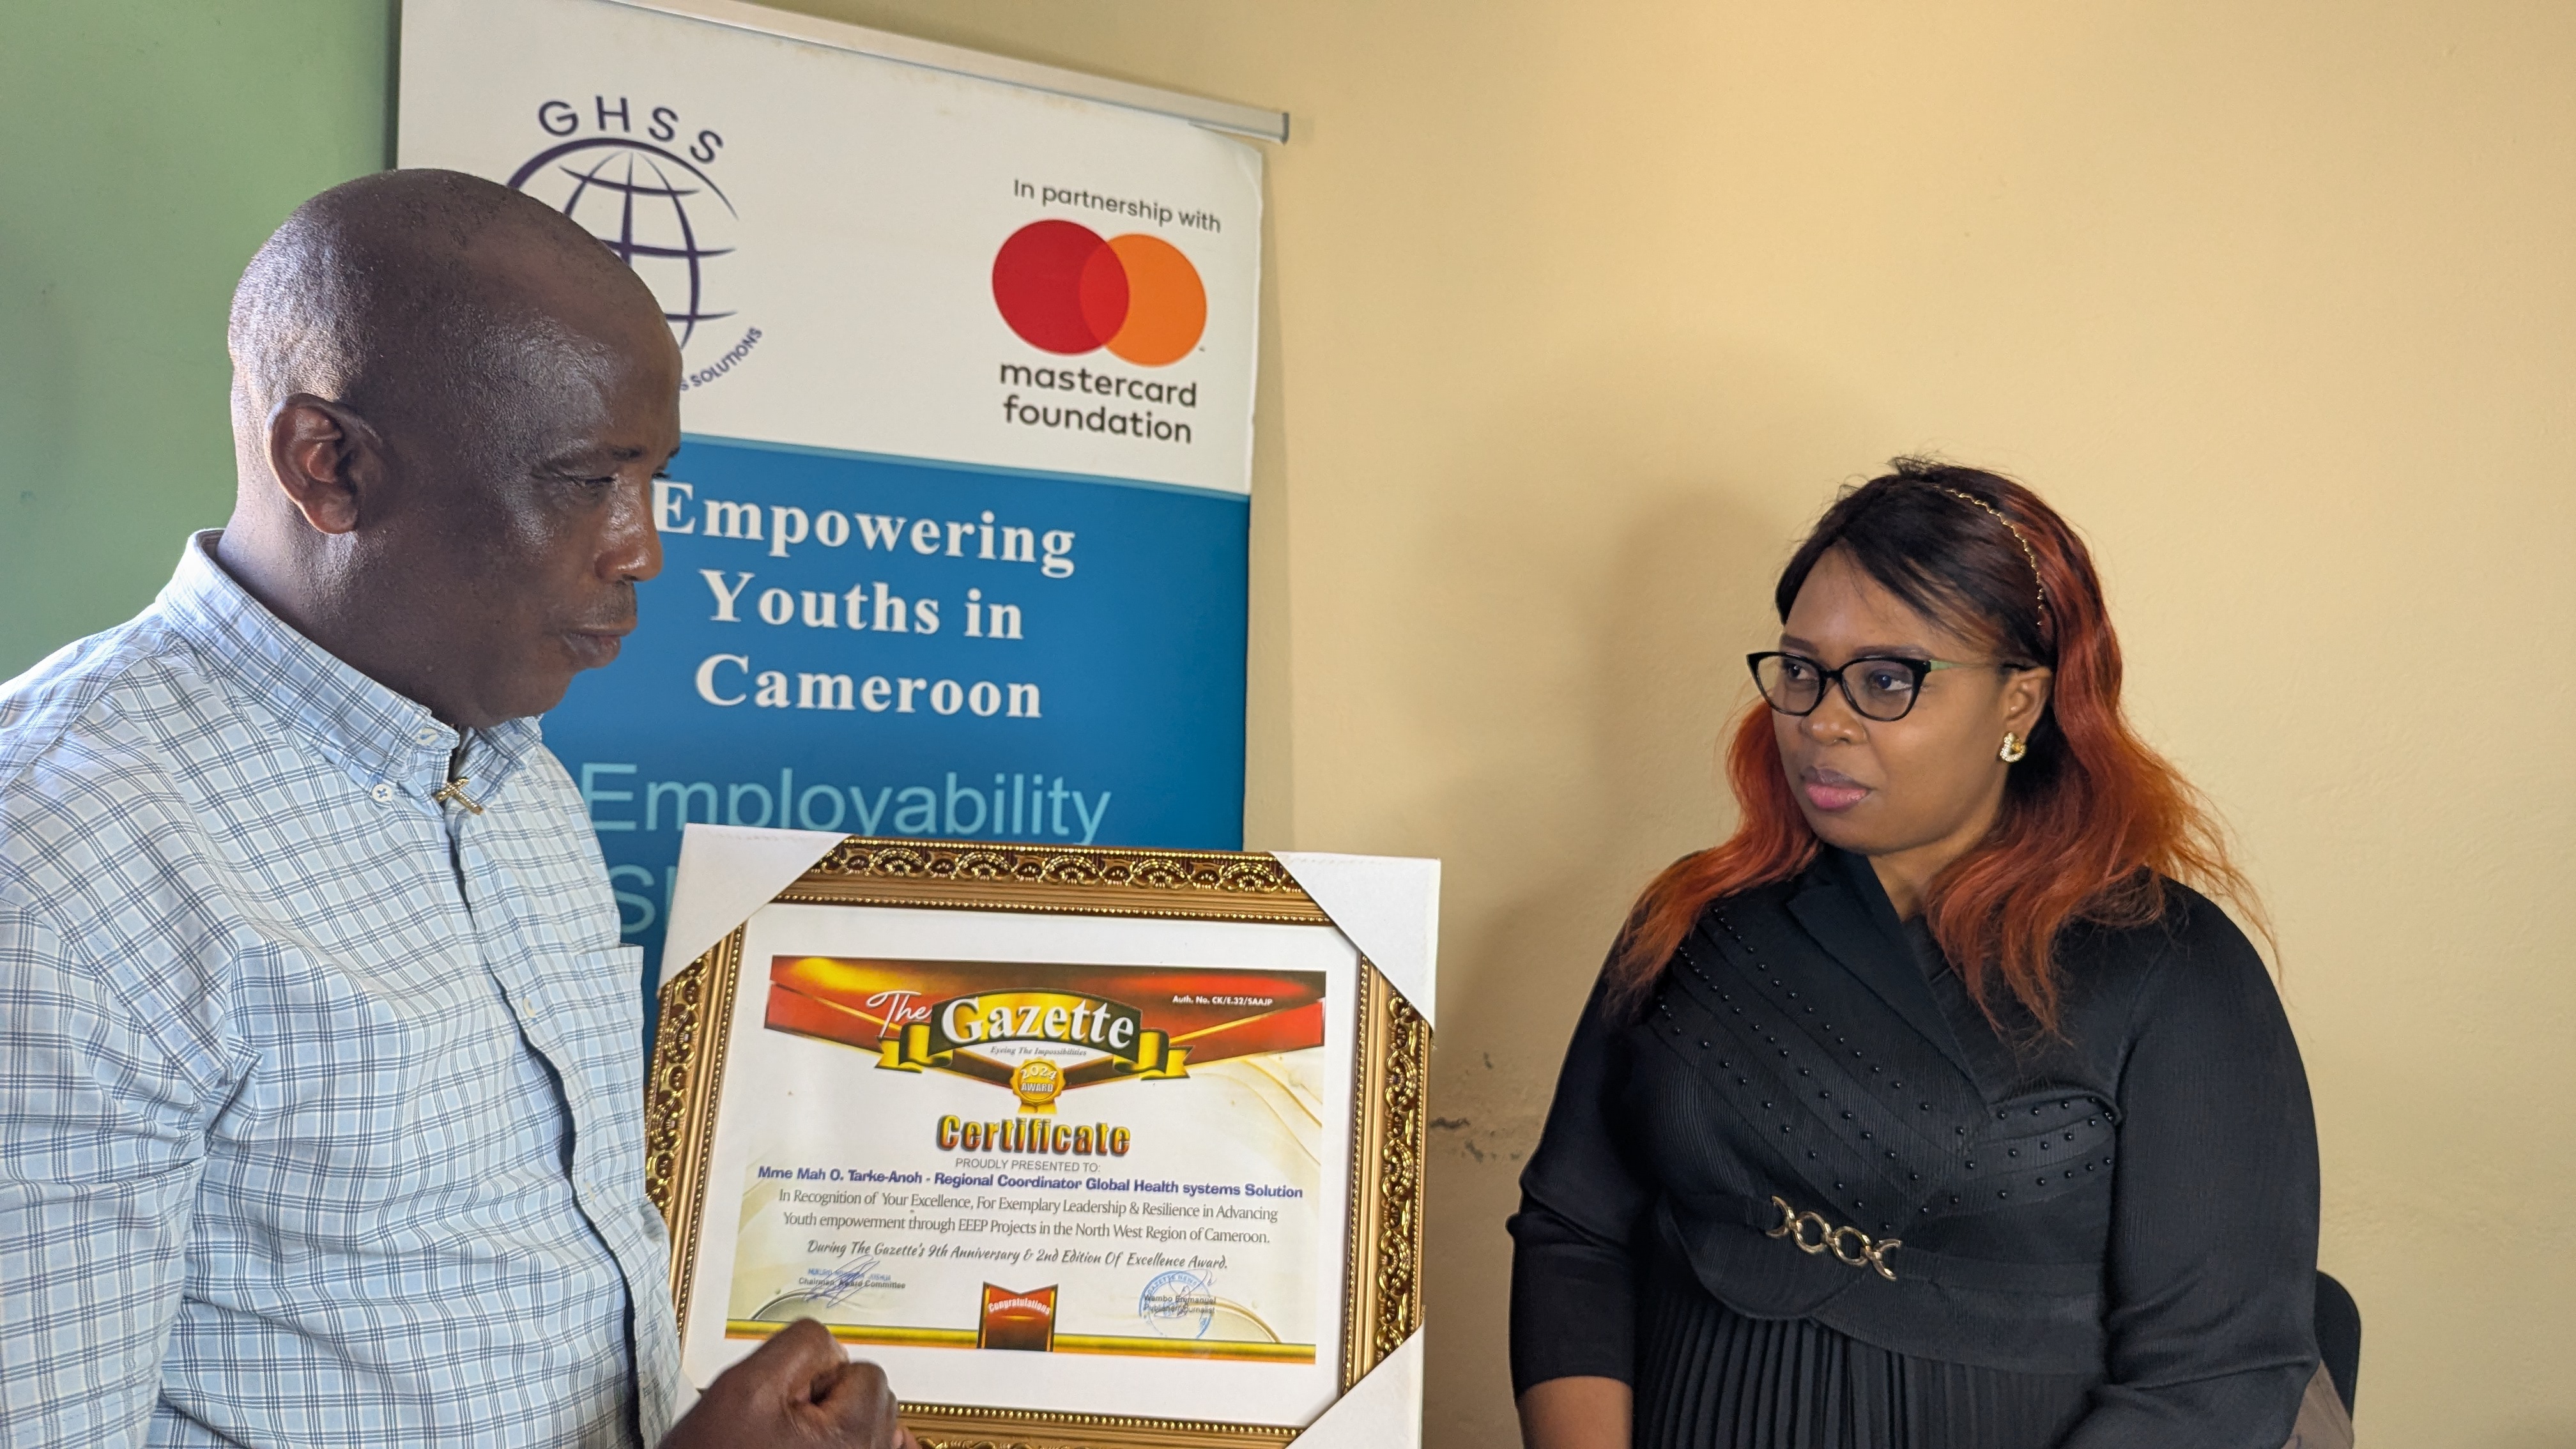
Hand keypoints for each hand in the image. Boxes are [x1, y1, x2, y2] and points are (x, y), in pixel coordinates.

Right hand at [661, 1318, 917, 1448]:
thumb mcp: (745, 1385)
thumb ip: (800, 1345)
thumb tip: (835, 1348)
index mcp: (853, 1436)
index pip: (865, 1370)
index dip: (817, 1374)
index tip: (785, 1398)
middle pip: (873, 1398)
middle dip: (831, 1398)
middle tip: (782, 1421)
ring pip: (868, 1425)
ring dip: (834, 1422)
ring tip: (784, 1441)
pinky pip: (875, 1448)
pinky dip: (847, 1439)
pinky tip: (803, 1444)